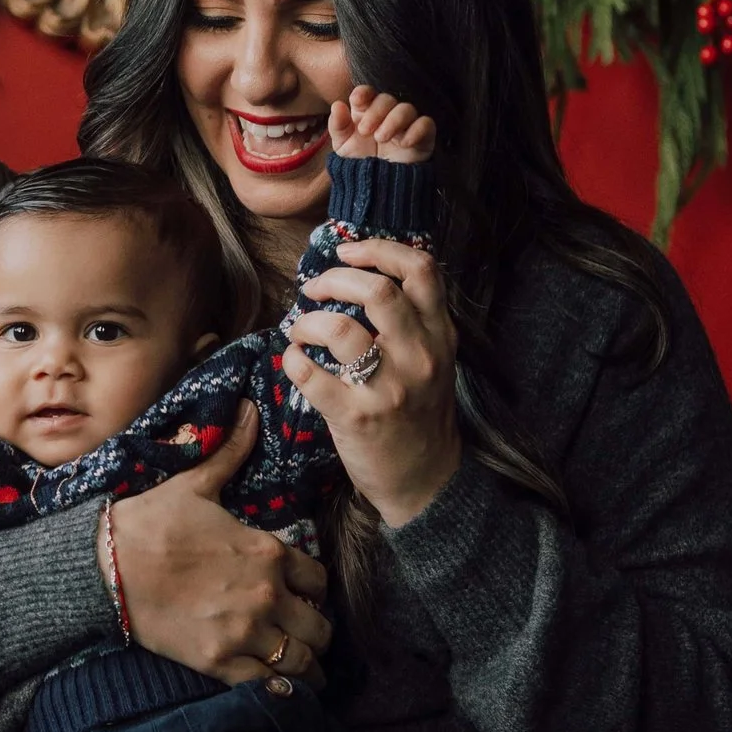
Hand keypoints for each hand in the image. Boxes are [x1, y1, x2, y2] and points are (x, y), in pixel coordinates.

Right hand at [109, 404, 333, 686]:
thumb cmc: (150, 523)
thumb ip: (231, 452)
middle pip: (320, 627)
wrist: (105, 565)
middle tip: (303, 633)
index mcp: (267, 552)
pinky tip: (276, 684)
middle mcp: (266, 594)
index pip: (319, 580)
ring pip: (302, 661)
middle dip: (315, 631)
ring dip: (305, 664)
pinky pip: (268, 685)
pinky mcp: (219, 660)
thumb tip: (249, 408)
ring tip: (299, 667)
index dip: (314, 589)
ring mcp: (244, 631)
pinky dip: (278, 687)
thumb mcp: (195, 484)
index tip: (303, 594)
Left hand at [286, 236, 462, 526]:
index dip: (378, 249)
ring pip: (339, 329)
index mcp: (439, 335)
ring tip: (301, 329)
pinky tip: (293, 361)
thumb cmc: (419, 415)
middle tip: (314, 289)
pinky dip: (292, 360)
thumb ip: (411, 322)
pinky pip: (311, 374)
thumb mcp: (433, 360)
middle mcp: (419, 356)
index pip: (420, 269)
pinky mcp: (356, 417)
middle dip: (334, 279)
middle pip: (377, 290)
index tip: (346, 252)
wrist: (426, 481)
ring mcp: (388, 388)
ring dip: (307, 321)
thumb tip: (361, 277)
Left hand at [327, 86, 434, 164]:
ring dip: (394, 120)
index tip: (357, 100)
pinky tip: (404, 143)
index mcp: (366, 112)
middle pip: (387, 99)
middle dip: (376, 111)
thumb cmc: (360, 162)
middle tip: (365, 131)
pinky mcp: (423, 137)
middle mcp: (387, 115)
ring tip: (381, 138)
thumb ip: (338, 126)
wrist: (377, 189)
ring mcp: (406, 125)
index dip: (364, 92)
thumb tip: (337, 105)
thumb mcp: (343, 147)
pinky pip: (426, 124)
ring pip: (407, 108)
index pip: (368, 93)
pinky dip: (416, 130)